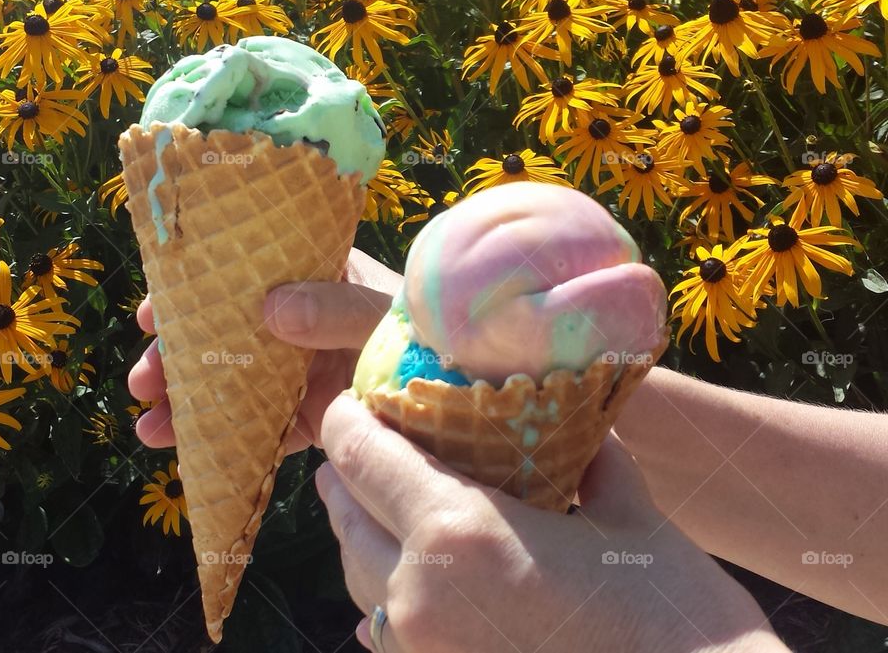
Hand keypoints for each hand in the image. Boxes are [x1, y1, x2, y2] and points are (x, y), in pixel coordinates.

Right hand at [127, 248, 401, 450]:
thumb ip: (335, 310)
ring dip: (187, 403)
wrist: (463, 392)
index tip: (150, 315)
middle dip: (175, 358)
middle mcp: (299, 321)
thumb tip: (271, 309)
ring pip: (231, 384)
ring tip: (150, 427)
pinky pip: (261, 429)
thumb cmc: (425, 334)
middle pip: (221, 334)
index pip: (238, 276)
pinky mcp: (312, 416)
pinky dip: (226, 442)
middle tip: (142, 381)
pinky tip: (188, 456)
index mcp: (311, 278)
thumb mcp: (381, 314)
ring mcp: (301, 371)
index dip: (189, 293)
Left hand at [316, 395, 788, 652]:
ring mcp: (421, 652)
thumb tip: (579, 423)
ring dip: (365, 532)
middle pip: (346, 517)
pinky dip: (390, 590)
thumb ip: (592, 462)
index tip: (356, 398)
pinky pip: (387, 628)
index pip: (360, 455)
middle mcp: (419, 596)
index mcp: (457, 534)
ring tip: (386, 500)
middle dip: (350, 472)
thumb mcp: (631, 518)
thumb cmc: (678, 620)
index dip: (347, 417)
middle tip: (367, 441)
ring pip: (360, 577)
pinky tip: (416, 576)